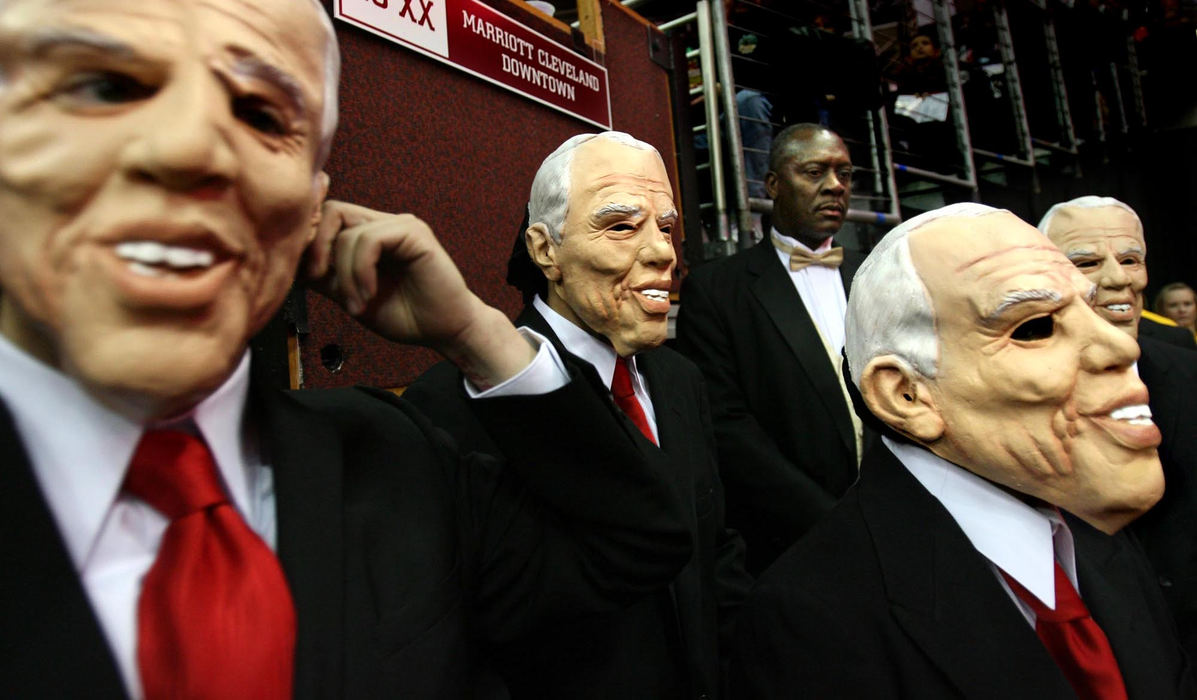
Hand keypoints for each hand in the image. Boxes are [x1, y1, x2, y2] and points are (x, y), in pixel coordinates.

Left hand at [304, 200, 534, 387]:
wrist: (445, 332)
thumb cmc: (406, 316)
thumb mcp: (351, 295)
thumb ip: (327, 275)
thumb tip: (291, 261)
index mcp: (369, 234)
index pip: (326, 216)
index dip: (309, 241)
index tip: (306, 275)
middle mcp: (384, 223)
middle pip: (331, 212)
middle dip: (318, 249)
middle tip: (320, 281)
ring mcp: (400, 225)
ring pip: (348, 232)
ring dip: (345, 275)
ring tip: (356, 305)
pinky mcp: (414, 233)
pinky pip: (370, 240)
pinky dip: (361, 271)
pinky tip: (368, 294)